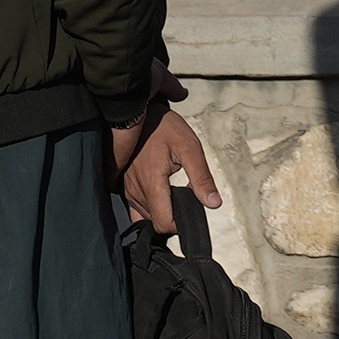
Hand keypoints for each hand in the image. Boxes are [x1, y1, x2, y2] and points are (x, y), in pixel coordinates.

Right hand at [111, 101, 222, 241]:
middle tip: (186, 197)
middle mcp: (135, 190)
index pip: (163, 224)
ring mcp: (127, 189)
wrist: (139, 113)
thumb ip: (202, 178)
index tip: (191, 211)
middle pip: (155, 223)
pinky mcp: (124, 186)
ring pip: (145, 217)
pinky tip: (161, 195)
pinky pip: (135, 208)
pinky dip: (149, 208)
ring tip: (174, 192)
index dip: (179, 225)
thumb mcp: (190, 148)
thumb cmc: (165, 127)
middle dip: (173, 217)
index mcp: (152, 183)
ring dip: (162, 212)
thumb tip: (214, 202)